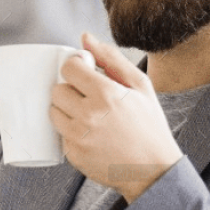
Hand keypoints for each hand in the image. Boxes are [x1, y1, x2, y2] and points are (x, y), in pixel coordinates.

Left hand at [49, 32, 183, 200]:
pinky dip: (72, 132)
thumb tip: (85, 38)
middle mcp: (89, 116)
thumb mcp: (140, 86)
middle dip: (72, 90)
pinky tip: (92, 134)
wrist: (154, 171)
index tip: (86, 74)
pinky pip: (60, 133)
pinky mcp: (73, 154)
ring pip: (54, 111)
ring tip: (91, 117)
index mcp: (106, 95)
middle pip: (58, 89)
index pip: (69, 67)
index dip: (77, 68)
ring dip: (68, 110)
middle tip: (92, 98)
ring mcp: (78, 137)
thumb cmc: (149, 126)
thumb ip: (110, 59)